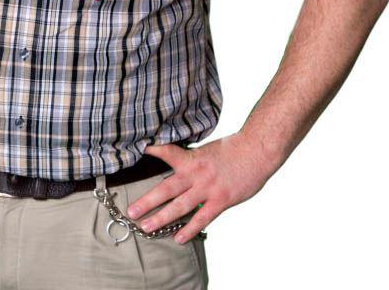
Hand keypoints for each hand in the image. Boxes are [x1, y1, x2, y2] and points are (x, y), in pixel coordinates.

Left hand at [125, 132, 272, 242]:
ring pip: (180, 206)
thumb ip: (192, 160)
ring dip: (162, 218)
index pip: (167, 153)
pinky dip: (189, 229)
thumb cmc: (233, 149)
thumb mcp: (207, 149)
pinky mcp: (221, 200)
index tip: (136, 154)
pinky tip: (178, 238)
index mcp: (192, 158)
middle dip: (148, 200)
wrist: (257, 151)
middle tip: (131, 210)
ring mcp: (208, 188)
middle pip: (167, 188)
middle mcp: (196, 174)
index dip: (152, 152)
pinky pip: (202, 219)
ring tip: (146, 227)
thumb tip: (178, 165)